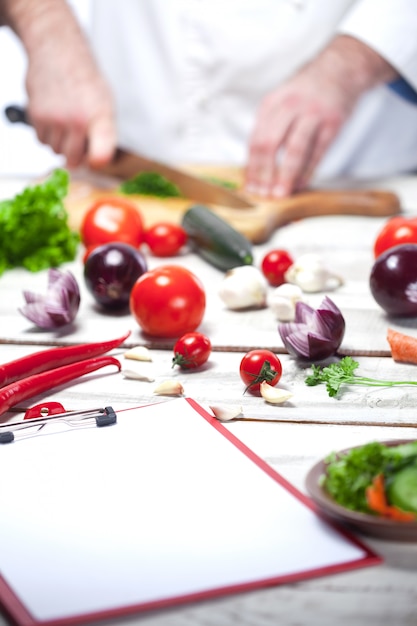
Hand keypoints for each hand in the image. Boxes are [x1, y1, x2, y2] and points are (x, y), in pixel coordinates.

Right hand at [5, 0, 115, 168]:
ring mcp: (55, 118)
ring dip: (59, 143)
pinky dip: (46, 134)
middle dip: (75, 156)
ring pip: (55, 151)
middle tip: (79, 142)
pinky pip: (41, 140)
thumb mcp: (106, 104)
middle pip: (73, 160)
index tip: (96, 161)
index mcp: (101, 117)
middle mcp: (77, 120)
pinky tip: (53, 118)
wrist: (58, 49)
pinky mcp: (36, 115)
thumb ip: (104, 133)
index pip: (101, 154)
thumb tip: (97, 161)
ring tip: (66, 124)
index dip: (97, 162)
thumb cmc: (85, 78)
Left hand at [245, 36, 397, 197]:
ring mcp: (312, 114)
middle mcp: (290, 107)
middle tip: (263, 194)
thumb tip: (257, 165)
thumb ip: (268, 127)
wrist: (341, 69)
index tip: (250, 186)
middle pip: (269, 144)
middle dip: (264, 173)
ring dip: (286, 175)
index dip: (251, 166)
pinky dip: (308, 171)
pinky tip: (301, 183)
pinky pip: (318, 152)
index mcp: (271, 103)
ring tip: (281, 193)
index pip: (255, 140)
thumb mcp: (280, 101)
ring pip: (294, 150)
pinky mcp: (332, 123)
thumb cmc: (307, 92)